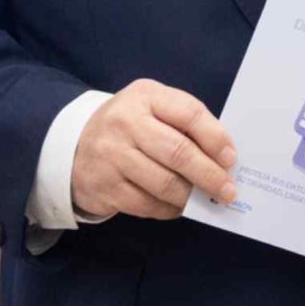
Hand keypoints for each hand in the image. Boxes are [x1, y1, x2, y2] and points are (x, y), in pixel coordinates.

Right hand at [71, 78, 237, 220]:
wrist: (74, 146)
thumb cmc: (129, 126)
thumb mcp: (152, 108)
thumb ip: (184, 123)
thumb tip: (222, 157)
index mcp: (145, 96)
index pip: (188, 113)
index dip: (215, 137)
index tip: (230, 158)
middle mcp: (125, 123)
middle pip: (178, 152)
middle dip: (209, 174)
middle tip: (228, 190)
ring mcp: (112, 155)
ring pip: (164, 183)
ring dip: (190, 196)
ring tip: (205, 200)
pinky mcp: (105, 186)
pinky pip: (147, 204)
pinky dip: (168, 208)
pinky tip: (178, 206)